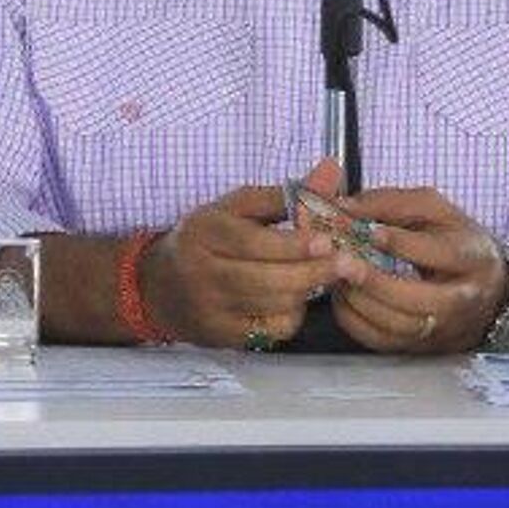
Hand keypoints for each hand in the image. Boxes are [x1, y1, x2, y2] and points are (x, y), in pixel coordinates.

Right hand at [142, 159, 341, 348]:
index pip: (251, 242)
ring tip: (327, 275)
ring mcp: (211, 310)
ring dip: (306, 291)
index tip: (326, 240)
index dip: (292, 244)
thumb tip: (332, 170)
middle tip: (350, 264)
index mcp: (204, 232)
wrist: (159, 287)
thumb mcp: (237, 207)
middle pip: (265, 279)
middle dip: (313, 272)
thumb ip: (286, 194)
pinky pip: (269, 330)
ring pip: (272, 306)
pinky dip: (291, 315)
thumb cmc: (207, 238)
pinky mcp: (221, 337)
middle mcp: (203, 273)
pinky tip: (296, 298)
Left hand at [327, 186, 508, 353]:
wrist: (488, 289)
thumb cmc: (456, 242)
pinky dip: (354, 319)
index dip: (401, 243)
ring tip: (337, 274)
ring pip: (397, 325)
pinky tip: (344, 295)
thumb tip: (346, 207)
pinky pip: (381, 341)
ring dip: (360, 300)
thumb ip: (393, 204)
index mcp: (473, 258)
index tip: (369, 231)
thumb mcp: (437, 211)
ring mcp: (442, 329)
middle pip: (418, 300)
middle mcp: (462, 300)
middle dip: (375, 282)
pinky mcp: (420, 347)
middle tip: (343, 262)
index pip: (439, 254)